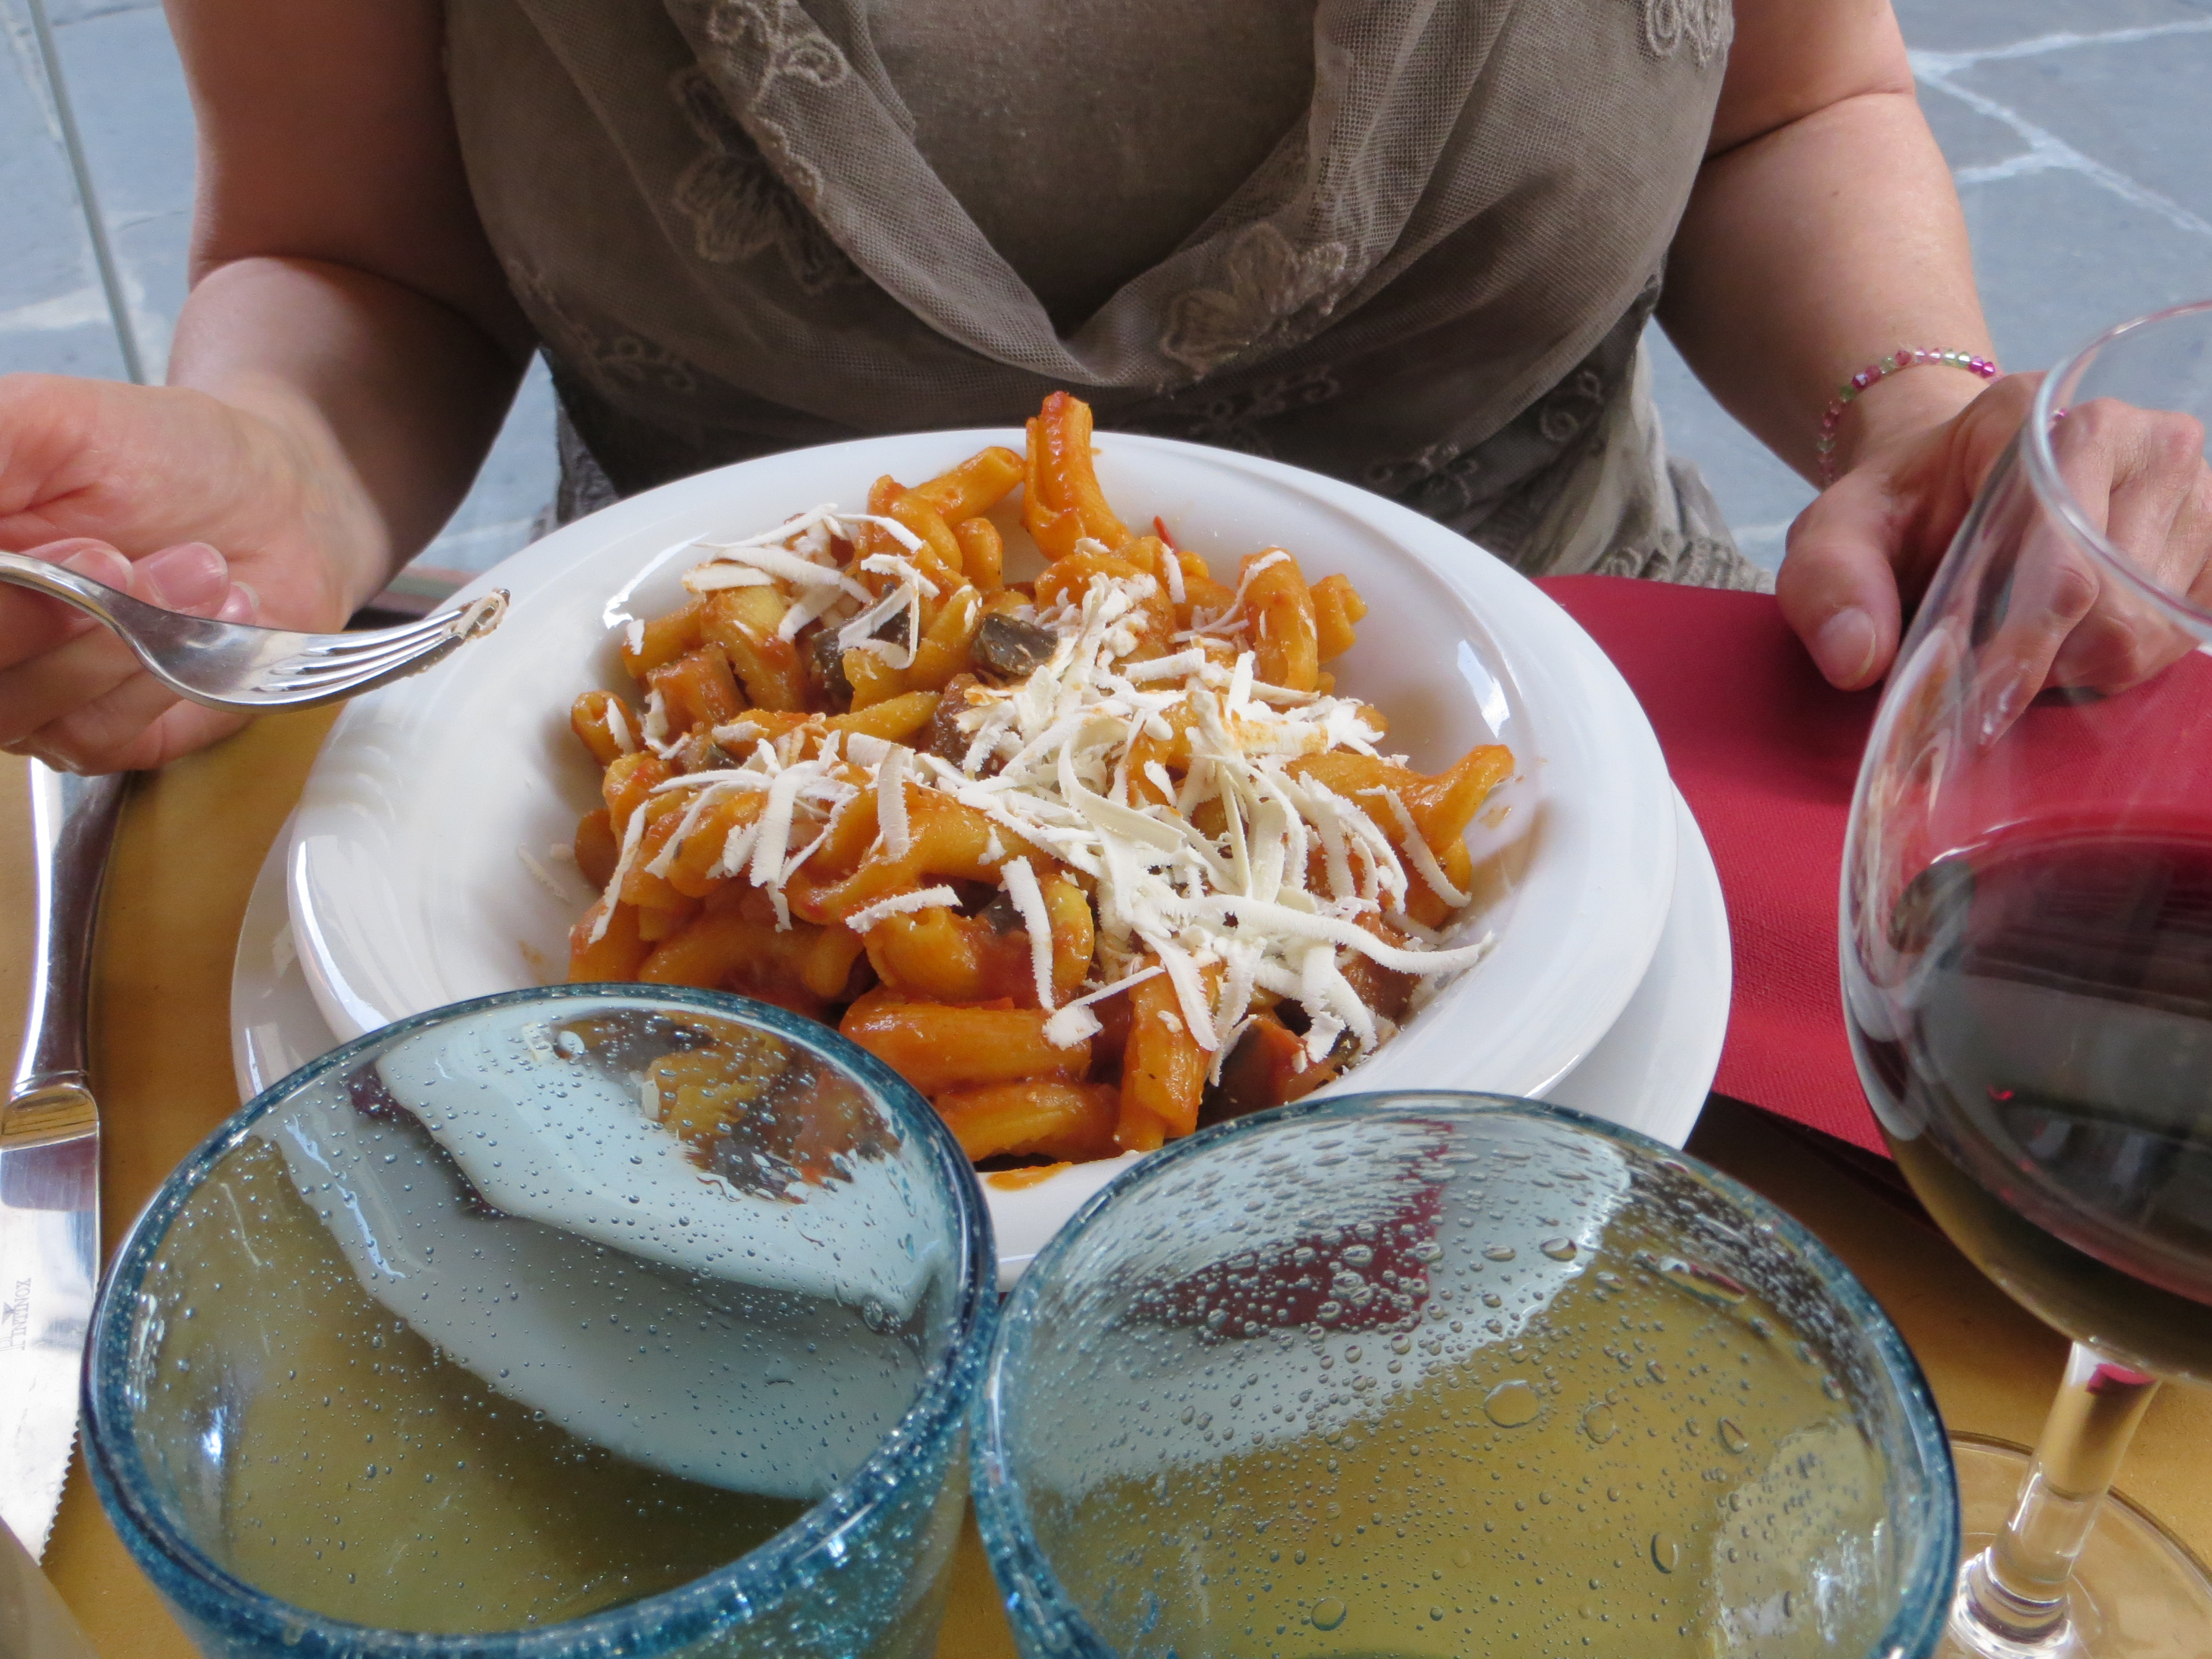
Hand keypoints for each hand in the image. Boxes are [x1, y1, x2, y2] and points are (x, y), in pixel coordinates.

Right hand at [0, 372, 381, 771]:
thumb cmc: (154, 452)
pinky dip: (165, 671)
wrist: (270, 491)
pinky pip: (99, 732)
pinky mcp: (104, 734)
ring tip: (194, 568)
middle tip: (114, 555)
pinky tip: (218, 612)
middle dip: (38, 610)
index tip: (38, 547)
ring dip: (117, 637)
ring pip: (18, 709)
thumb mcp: (42, 420)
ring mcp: (23, 694)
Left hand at [1779, 374, 2211, 694]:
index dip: (2025, 637)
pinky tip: (2079, 642)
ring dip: (2087, 666)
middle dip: (2051, 661)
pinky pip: (2192, 630)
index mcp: (2034, 418)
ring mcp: (2194, 482)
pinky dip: (2132, 660)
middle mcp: (2137, 436)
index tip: (1983, 693)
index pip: (2061, 552)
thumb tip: (1858, 658)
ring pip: (2157, 626)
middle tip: (1992, 673)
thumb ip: (1828, 584)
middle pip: (2118, 603)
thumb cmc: (1900, 512)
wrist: (1953, 487)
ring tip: (2028, 645)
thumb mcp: (1834, 535)